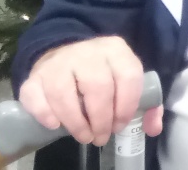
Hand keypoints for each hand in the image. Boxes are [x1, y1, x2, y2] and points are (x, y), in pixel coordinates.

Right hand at [19, 36, 161, 144]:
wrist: (65, 56)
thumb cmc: (103, 74)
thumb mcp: (127, 81)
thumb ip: (146, 105)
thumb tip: (153, 128)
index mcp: (115, 50)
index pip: (128, 76)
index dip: (126, 106)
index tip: (119, 125)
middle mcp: (87, 51)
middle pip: (97, 86)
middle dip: (101, 119)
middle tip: (100, 137)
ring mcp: (58, 61)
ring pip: (63, 92)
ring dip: (75, 122)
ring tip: (84, 136)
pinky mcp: (35, 75)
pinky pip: (35, 95)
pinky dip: (45, 113)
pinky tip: (55, 125)